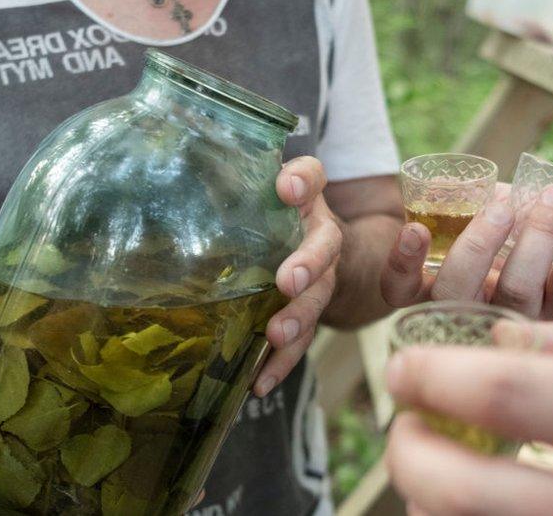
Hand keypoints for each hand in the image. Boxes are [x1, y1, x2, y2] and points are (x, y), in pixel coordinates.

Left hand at [254, 157, 341, 395]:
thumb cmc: (281, 216)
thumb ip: (256, 179)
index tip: (286, 188)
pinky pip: (298, 343)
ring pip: (315, 301)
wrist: (321, 253)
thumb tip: (227, 169)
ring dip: (298, 319)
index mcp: (309, 203)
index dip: (303, 182)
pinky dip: (279, 364)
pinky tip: (259, 383)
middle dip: (308, 266)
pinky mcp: (306, 318)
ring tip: (276, 334)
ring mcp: (319, 283)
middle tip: (288, 281)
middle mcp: (323, 243)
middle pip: (324, 251)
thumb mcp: (273, 192)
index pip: (312, 180)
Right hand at [381, 182, 552, 319]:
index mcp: (446, 289)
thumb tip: (443, 183)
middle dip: (475, 247)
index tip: (415, 229)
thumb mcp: (493, 217)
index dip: (402, 265)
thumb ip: (468, 202)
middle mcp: (477, 314)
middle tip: (501, 209)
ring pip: (519, 287)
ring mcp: (524, 323)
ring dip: (537, 231)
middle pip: (456, 295)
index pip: (402, 291)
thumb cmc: (531, 236)